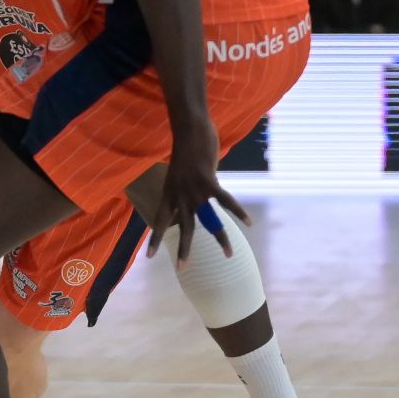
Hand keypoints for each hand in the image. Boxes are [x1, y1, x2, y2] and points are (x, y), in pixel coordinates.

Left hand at [145, 123, 247, 264]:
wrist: (188, 130)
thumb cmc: (186, 150)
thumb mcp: (178, 173)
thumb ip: (185, 190)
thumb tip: (198, 200)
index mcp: (169, 194)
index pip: (161, 221)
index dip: (156, 239)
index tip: (150, 258)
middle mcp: (180, 195)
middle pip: (184, 227)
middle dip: (184, 249)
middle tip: (182, 268)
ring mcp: (195, 190)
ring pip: (209, 220)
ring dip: (220, 237)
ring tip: (228, 254)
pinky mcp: (209, 182)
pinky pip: (226, 201)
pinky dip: (238, 211)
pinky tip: (248, 222)